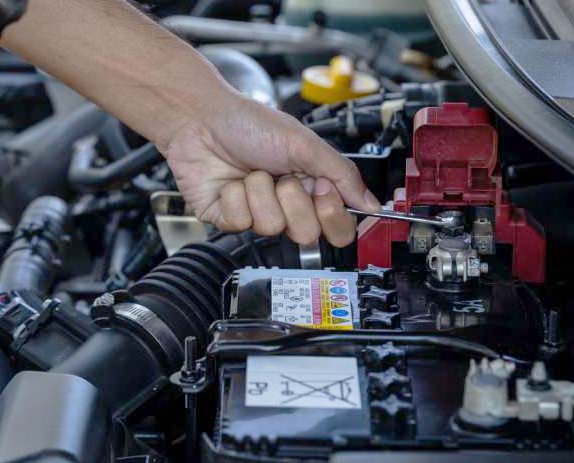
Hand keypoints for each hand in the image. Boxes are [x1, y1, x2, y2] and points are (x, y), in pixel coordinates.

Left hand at [163, 96, 380, 246]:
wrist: (201, 118)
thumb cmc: (249, 123)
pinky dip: (235, 197)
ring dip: (261, 192)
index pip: (337, 227)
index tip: (321, 188)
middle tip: (283, 178)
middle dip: (293, 201)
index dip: (331, 214)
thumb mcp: (304, 144)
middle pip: (307, 234)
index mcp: (311, 188)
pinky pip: (241, 223)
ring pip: (272, 227)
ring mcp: (258, 214)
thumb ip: (343, 175)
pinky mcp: (229, 220)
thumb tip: (372, 204)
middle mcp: (287, 206)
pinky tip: (230, 181)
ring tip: (251, 172)